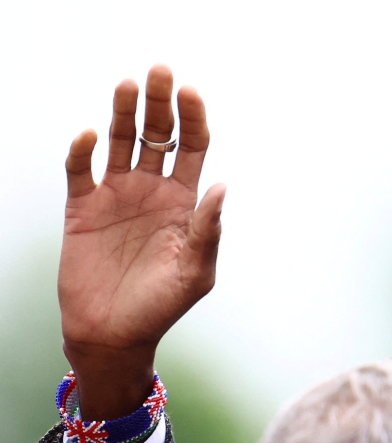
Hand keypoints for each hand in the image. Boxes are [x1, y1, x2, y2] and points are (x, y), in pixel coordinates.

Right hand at [59, 65, 224, 419]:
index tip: (192, 93)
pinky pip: (80, 170)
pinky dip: (82, 151)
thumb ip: (207, 230)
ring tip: (127, 85)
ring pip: (119, 142)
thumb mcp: (194, 272)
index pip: (192, 149)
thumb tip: (222, 187)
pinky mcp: (82, 208)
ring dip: (123, 113)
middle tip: (160, 71)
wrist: (114, 334)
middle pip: (157, 135)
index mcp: (184, 202)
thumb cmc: (162, 306)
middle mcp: (152, 191)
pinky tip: (90, 137)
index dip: (193, 119)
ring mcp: (117, 196)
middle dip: (160, 103)